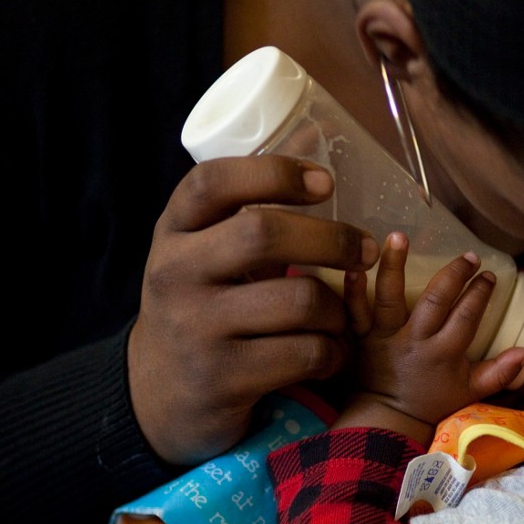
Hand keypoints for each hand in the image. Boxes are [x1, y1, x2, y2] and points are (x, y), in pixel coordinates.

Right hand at [129, 156, 379, 464]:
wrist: (157, 397)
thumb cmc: (202, 308)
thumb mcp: (205, 252)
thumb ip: (248, 206)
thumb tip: (310, 127)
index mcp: (173, 233)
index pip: (213, 182)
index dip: (275, 173)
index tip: (325, 183)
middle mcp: (175, 274)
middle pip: (264, 234)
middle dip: (332, 240)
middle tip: (366, 251)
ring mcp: (196, 328)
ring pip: (299, 300)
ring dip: (338, 309)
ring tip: (341, 316)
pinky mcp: (222, 379)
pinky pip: (304, 353)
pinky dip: (331, 352)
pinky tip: (329, 353)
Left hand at [332, 232, 523, 440]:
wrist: (387, 418)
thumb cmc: (432, 401)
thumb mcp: (471, 391)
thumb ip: (501, 372)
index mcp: (443, 354)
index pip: (466, 316)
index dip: (480, 293)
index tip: (489, 275)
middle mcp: (414, 341)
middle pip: (435, 300)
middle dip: (453, 274)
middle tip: (468, 257)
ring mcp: (384, 337)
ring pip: (389, 297)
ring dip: (394, 265)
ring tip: (399, 236)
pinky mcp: (360, 338)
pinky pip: (355, 311)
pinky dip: (353, 289)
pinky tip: (354, 265)